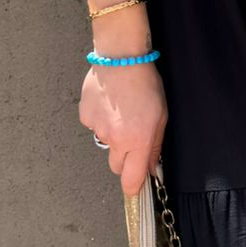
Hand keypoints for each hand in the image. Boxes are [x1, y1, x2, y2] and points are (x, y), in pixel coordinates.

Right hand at [79, 61, 167, 195]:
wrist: (120, 59)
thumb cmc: (145, 84)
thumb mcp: (160, 117)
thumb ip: (154, 147)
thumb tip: (152, 169)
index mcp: (137, 141)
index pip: (131, 180)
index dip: (133, 187)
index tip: (135, 188)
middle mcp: (115, 139)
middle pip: (116, 166)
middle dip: (125, 159)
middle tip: (133, 137)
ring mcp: (97, 128)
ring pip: (105, 144)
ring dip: (113, 135)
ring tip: (122, 112)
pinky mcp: (85, 117)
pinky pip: (94, 127)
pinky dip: (101, 120)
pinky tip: (109, 104)